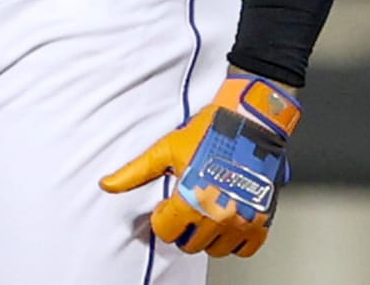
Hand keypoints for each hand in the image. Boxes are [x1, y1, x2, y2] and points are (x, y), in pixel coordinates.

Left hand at [100, 74, 300, 258]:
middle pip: (190, 244)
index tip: (169, 204)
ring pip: (216, 250)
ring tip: (207, 210)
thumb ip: (135, 171)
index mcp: (191, 198)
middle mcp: (217, 214)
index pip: (166, 231)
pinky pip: (245, 249)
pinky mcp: (262, 220)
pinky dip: (236, 239)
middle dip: (184, 227)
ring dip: (209, 235)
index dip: (163, 217)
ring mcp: (242, 220)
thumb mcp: (167, 148)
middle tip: (188, 205)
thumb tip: (107, 184)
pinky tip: (229, 218)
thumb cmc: (212, 128)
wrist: (251, 119)